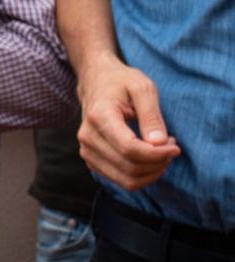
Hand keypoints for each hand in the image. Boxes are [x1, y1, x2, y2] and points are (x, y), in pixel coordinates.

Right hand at [76, 54, 179, 190]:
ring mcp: (86, 150)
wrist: (96, 82)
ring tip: (162, 153)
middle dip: (158, 163)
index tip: (175, 146)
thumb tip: (159, 144)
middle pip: (129, 167)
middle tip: (172, 147)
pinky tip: (149, 157)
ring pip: (126, 180)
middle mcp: (88, 136)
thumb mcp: (143, 88)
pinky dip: (141, 175)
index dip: (157, 154)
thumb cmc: (121, 82)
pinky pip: (120, 180)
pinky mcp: (91, 160)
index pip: (129, 149)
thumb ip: (152, 116)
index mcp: (99, 116)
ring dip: (151, 172)